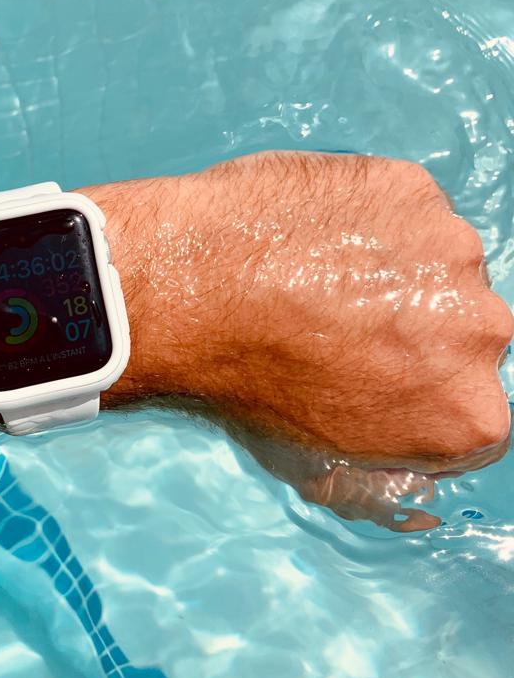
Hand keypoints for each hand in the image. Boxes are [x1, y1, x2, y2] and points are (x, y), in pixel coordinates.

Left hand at [95, 152, 512, 468]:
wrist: (195, 291)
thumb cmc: (246, 383)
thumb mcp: (312, 461)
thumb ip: (375, 470)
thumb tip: (403, 488)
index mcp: (471, 414)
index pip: (466, 407)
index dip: (413, 388)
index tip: (369, 371)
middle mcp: (483, 331)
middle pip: (459, 328)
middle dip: (410, 324)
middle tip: (337, 316)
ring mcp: (453, 250)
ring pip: (433, 260)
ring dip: (391, 265)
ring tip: (316, 270)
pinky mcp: (414, 189)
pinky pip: (400, 206)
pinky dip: (365, 214)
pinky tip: (309, 230)